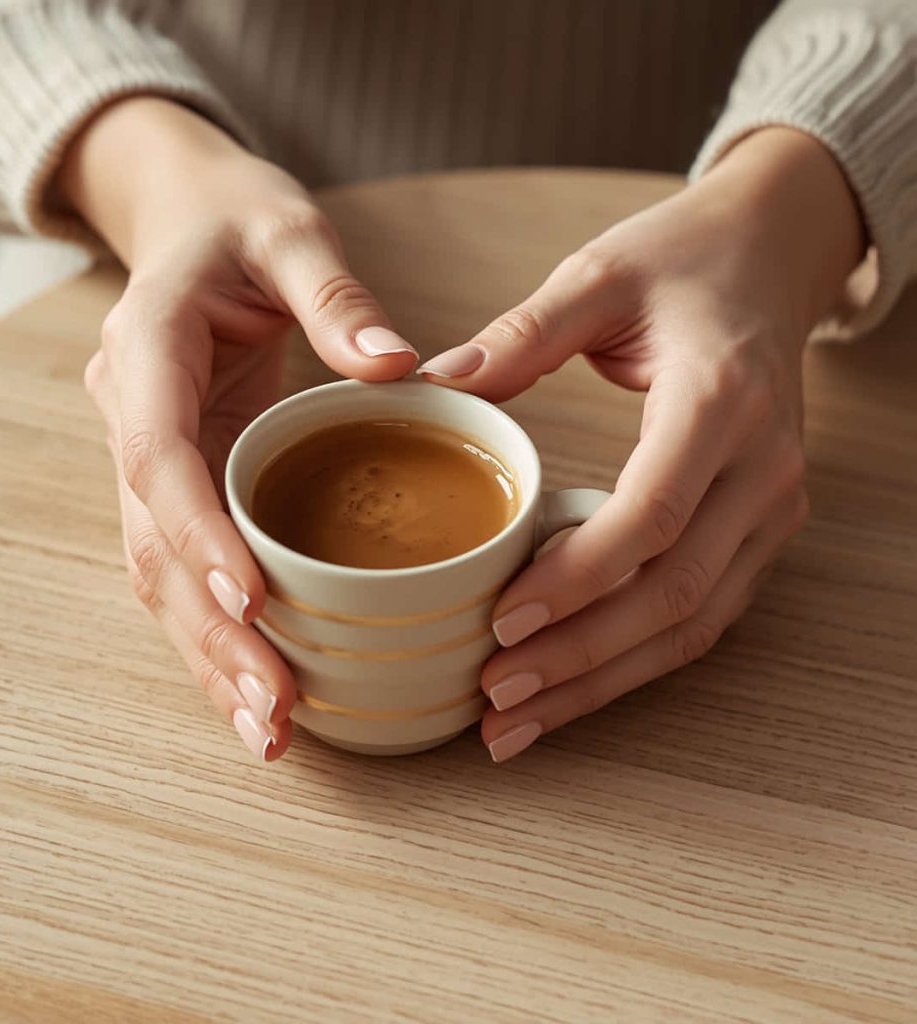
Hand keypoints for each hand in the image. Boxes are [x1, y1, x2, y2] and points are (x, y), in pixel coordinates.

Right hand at [58, 97, 416, 759]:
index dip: (200, 533)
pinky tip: (260, 686)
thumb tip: (398, 366)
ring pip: (163, 578)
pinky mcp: (186, 484)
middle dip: (211, 632)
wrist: (189, 223)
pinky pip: (188, 570)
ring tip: (268, 730)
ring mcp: (152, 460)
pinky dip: (219, 633)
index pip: (160, 456)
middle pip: (156, 546)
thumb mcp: (290, 231)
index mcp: (148, 353)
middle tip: (273, 709)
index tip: (255, 599)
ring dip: (210, 657)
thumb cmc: (239, 223)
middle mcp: (134, 419)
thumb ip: (335, 294)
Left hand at [417, 127, 863, 762]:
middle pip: (674, 591)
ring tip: (520, 720)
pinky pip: (705, 614)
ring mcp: (770, 507)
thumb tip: (434, 386)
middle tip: (494, 696)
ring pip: (694, 622)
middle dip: (581, 655)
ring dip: (606, 679)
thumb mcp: (598, 275)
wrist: (770, 259)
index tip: (502, 621)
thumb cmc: (683, 262)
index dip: (577, 578)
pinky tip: (574, 686)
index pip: (652, 513)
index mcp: (720, 400)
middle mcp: (761, 468)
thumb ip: (522, 333)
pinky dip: (637, 660)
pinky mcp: (759, 529)